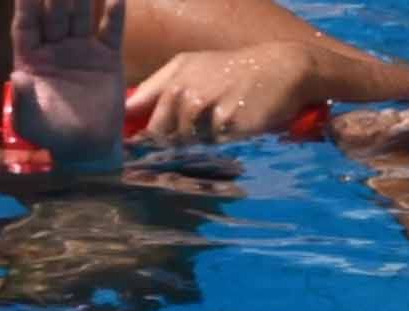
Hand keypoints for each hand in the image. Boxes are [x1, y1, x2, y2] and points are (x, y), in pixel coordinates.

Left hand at [9, 0, 128, 163]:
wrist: (88, 149)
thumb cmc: (53, 135)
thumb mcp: (31, 123)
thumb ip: (22, 100)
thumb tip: (17, 78)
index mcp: (31, 57)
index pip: (26, 22)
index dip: (25, 1)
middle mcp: (54, 46)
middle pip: (54, 10)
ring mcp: (81, 49)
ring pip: (81, 13)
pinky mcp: (107, 57)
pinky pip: (111, 30)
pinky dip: (114, 13)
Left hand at [123, 33, 318, 142]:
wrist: (280, 69)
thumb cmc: (235, 72)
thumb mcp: (196, 68)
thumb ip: (163, 89)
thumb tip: (134, 115)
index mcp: (175, 73)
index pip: (137, 105)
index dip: (131, 129)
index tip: (129, 145)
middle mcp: (184, 87)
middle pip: (158, 132)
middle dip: (168, 141)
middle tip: (188, 137)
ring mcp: (204, 105)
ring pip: (186, 140)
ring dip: (200, 139)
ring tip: (219, 120)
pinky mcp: (224, 122)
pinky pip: (212, 143)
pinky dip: (221, 139)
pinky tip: (234, 123)